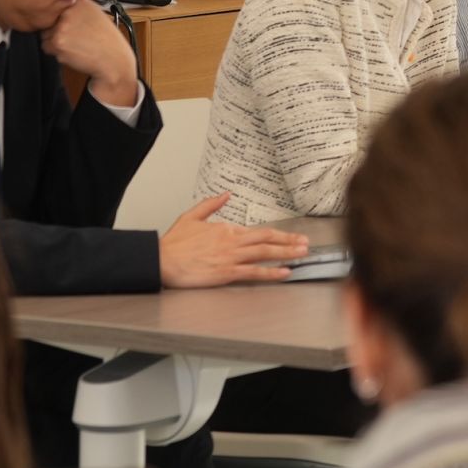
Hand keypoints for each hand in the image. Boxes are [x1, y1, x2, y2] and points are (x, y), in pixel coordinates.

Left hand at [42, 0, 136, 107]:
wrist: (113, 59)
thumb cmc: (107, 39)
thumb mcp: (96, 12)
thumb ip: (77, 5)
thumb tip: (61, 1)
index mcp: (79, 1)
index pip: (56, 5)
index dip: (60, 16)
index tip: (71, 23)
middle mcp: (69, 11)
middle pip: (48, 20)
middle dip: (57, 29)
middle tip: (76, 36)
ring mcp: (62, 26)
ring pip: (45, 34)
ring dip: (55, 41)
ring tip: (75, 44)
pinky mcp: (58, 42)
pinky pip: (45, 47)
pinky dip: (56, 52)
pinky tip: (72, 51)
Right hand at [159, 192, 310, 287]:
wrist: (161, 260)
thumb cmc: (173, 243)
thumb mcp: (192, 216)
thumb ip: (211, 204)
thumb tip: (226, 194)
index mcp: (226, 229)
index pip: (258, 232)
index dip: (278, 235)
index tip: (291, 236)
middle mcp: (232, 242)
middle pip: (267, 240)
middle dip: (289, 241)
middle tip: (306, 243)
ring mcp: (231, 257)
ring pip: (265, 253)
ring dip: (286, 253)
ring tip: (302, 254)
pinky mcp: (226, 273)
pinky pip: (253, 272)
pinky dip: (271, 272)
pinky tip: (284, 272)